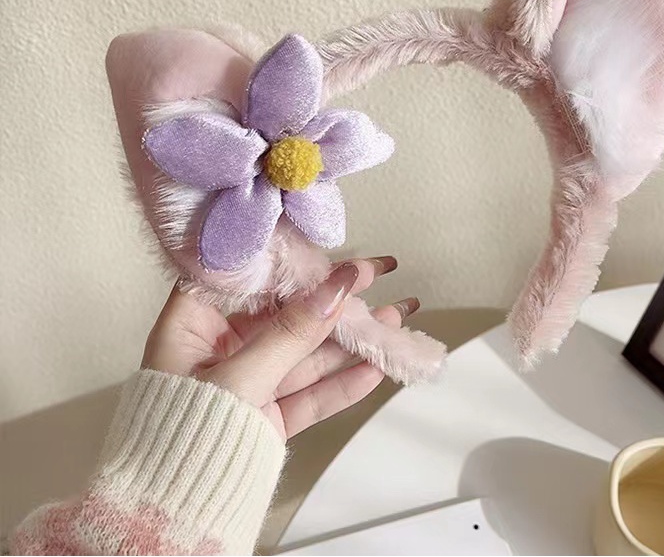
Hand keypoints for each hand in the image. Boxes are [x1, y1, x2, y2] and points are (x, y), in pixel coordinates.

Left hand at [141, 257, 418, 439]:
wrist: (172, 514)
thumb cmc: (178, 438)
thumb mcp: (237, 377)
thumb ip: (291, 333)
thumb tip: (336, 288)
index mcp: (192, 323)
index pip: (247, 276)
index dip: (291, 259)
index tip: (333, 250)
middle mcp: (219, 347)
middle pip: (285, 312)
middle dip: (335, 299)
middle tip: (377, 274)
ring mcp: (246, 381)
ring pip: (305, 352)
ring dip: (350, 339)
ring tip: (392, 319)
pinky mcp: (265, 413)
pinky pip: (308, 393)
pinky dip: (341, 384)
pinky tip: (374, 368)